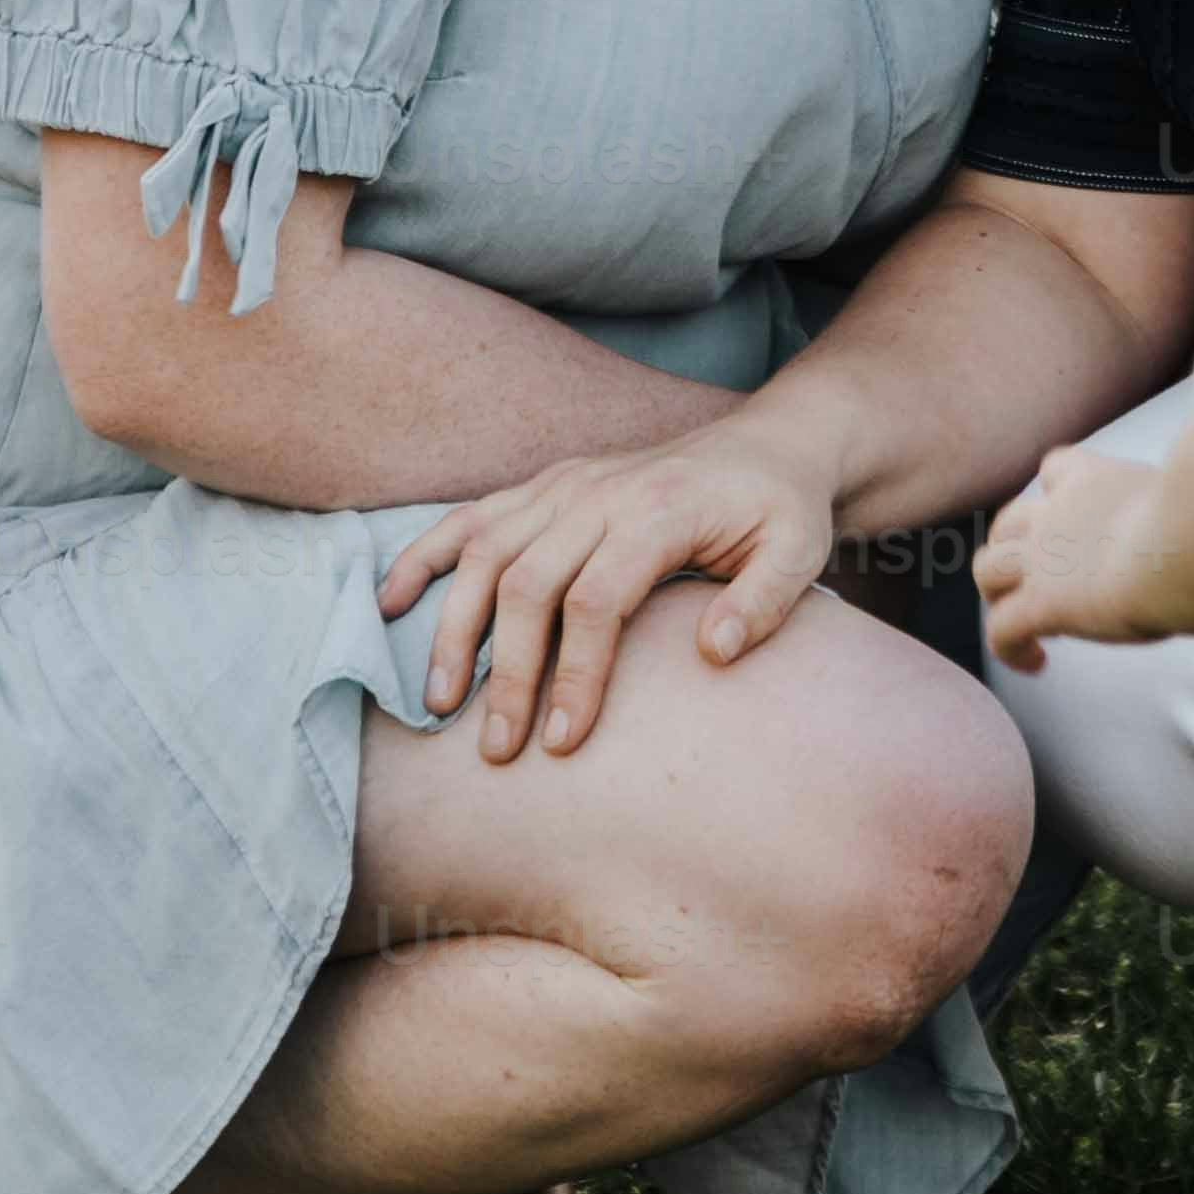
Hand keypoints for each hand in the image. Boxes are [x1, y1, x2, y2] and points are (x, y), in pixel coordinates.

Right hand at [386, 416, 838, 760]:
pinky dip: (426, 557)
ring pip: (486, 553)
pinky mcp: (546, 486)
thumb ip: (762, 603)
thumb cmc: (782, 510)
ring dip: (454, 627)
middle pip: (529, 584)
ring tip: (440, 701)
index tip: (563, 743)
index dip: (574, 674)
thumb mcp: (802, 553)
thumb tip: (711, 653)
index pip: (598, 599)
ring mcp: (565, 484)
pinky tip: (391, 603)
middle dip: (506, 673)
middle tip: (495, 749)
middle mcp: (600, 492)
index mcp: (660, 509)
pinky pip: (471, 518)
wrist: (769, 444)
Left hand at [976, 442, 1166, 671]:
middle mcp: (1059, 513)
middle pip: (1008, 523)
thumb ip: (1185, 507)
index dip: (1056, 495)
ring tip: (1023, 621)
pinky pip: (1002, 631)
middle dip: (1015, 549)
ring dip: (999, 595)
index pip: (1056, 470)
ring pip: (988, 571)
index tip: (1075, 522)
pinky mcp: (1044, 604)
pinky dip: (1012, 649)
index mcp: (1097, 480)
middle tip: (1042, 580)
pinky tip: (1036, 664)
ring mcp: (1044, 559)